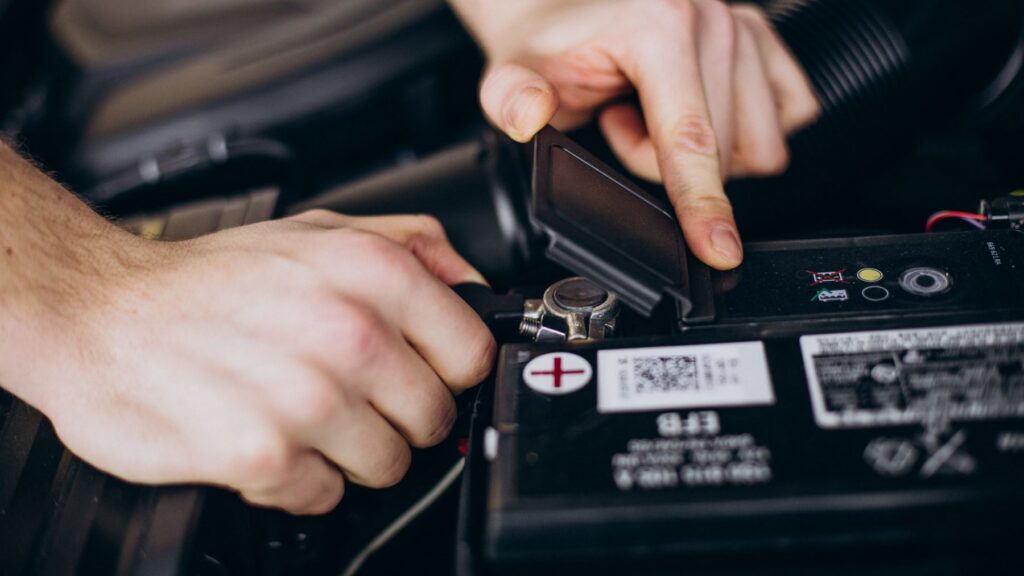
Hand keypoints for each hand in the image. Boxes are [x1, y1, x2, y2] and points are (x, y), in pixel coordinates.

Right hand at [24, 210, 494, 514]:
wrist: (101, 311)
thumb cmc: (210, 279)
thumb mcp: (320, 229)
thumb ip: (413, 245)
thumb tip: (474, 284)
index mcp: (373, 273)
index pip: (474, 354)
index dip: (447, 370)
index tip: (419, 372)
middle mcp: (349, 333)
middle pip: (434, 418)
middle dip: (398, 415)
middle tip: (348, 394)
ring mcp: (309, 398)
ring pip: (388, 465)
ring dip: (349, 451)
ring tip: (300, 412)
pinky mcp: (265, 454)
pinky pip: (326, 495)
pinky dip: (299, 478)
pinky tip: (267, 436)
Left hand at [452, 0, 819, 268]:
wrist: (565, 10)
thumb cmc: (550, 44)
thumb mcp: (513, 72)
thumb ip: (511, 97)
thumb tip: (529, 114)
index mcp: (660, 24)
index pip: (690, 138)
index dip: (702, 204)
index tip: (720, 250)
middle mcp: (711, 18)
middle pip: (724, 153)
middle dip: (666, 163)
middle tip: (618, 125)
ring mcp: (744, 25)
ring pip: (759, 144)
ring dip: (703, 150)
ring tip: (650, 115)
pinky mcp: (765, 39)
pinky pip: (787, 117)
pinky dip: (739, 132)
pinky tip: (690, 110)